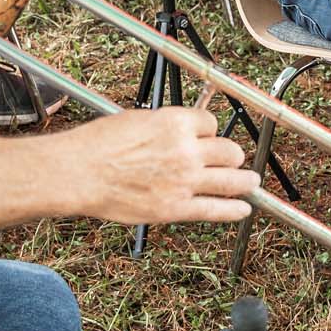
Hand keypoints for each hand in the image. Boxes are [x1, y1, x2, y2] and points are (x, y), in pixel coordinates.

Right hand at [67, 108, 258, 224]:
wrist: (80, 172)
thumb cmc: (100, 144)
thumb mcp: (138, 120)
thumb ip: (166, 127)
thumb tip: (180, 132)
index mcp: (176, 122)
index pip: (211, 123)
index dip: (210, 131)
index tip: (209, 138)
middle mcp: (187, 149)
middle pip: (229, 150)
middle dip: (231, 155)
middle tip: (233, 160)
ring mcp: (185, 180)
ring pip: (232, 179)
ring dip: (245, 180)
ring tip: (251, 182)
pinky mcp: (176, 207)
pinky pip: (215, 209)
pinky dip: (234, 210)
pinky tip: (243, 209)